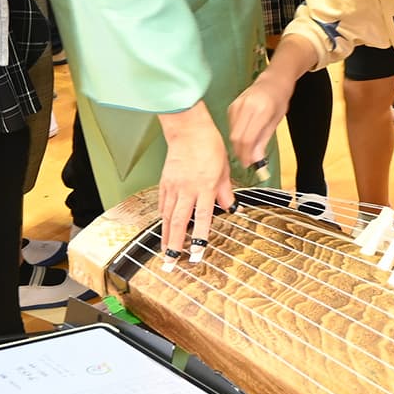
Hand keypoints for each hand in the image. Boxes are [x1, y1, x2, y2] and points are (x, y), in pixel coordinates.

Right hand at [157, 103, 236, 256]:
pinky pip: (163, 204)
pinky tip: (162, 228)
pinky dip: (162, 218)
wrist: (188, 130)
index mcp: (205, 187)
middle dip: (175, 245)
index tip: (197, 255)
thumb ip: (225, 192)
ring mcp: (173, 186)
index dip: (199, 239)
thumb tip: (231, 209)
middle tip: (171, 263)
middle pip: (179, 222)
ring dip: (165, 236)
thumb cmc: (209, 146)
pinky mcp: (165, 182)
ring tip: (164, 252)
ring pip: (167, 216)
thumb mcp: (225, 169)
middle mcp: (187, 189)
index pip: (202, 219)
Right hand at [228, 74, 292, 170]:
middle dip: (240, 152)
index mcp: (261, 110)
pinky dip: (236, 135)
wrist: (273, 80)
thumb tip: (255, 160)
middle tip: (246, 161)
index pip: (248, 138)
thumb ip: (264, 140)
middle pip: (236, 137)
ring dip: (237, 145)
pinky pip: (230, 126)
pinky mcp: (231, 106)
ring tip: (247, 150)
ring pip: (231, 132)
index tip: (249, 165)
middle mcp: (246, 106)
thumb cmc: (279, 100)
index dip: (246, 154)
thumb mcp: (276, 121)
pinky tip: (244, 137)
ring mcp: (236, 104)